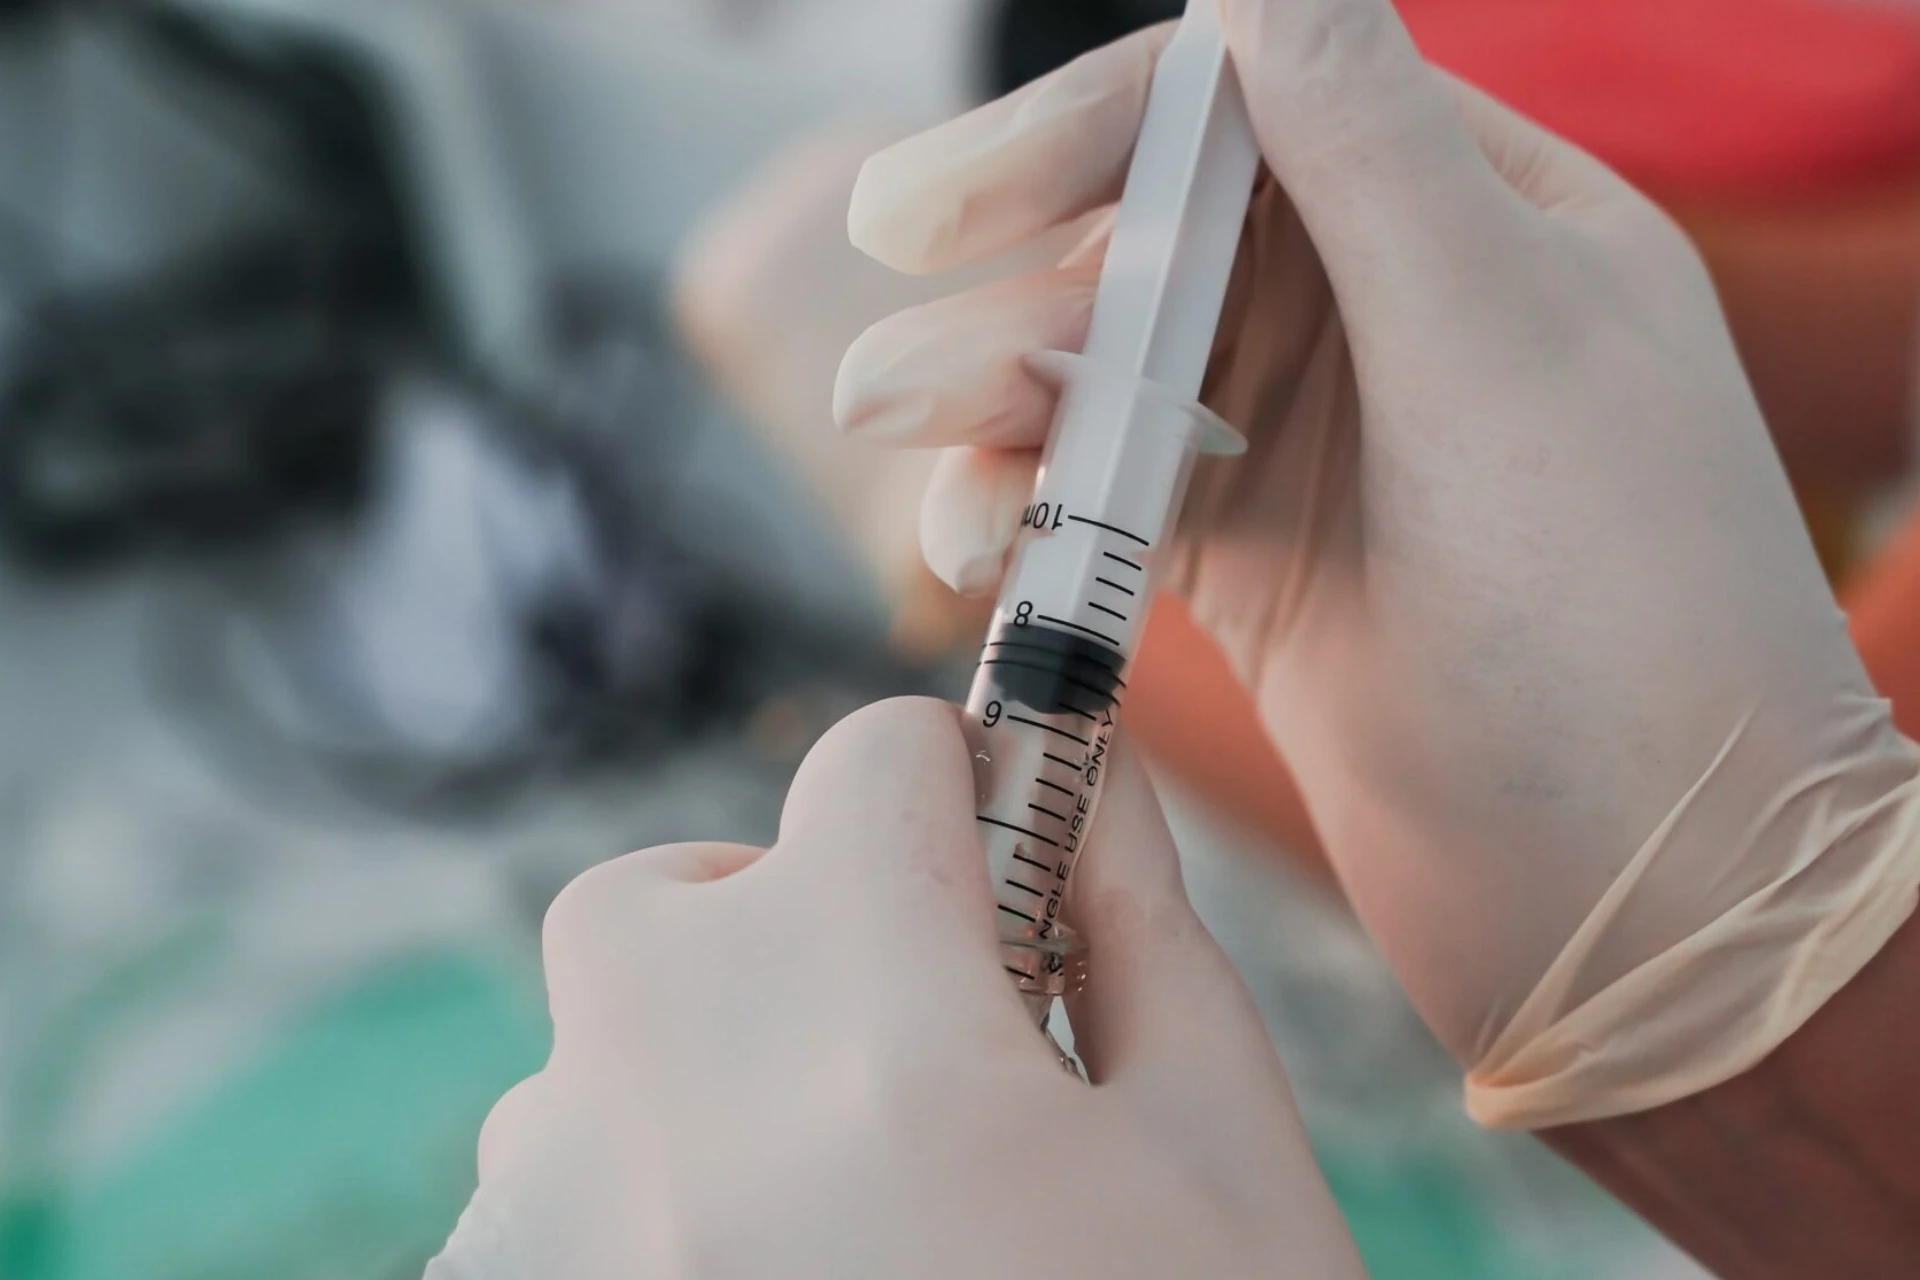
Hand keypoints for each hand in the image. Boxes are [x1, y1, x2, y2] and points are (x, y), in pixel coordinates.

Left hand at [428, 699, 1365, 1278]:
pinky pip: (558, 1190)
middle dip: (812, 923)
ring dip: (722, 1070)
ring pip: (607, 1048)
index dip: (969, 795)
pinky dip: (655, 1198)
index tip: (1015, 869)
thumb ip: (1147, 938)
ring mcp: (545, 1228)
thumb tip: (1093, 788)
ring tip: (865, 1222)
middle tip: (931, 1052)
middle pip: (685, 893)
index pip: (872, 763)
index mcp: (867, 1021)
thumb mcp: (1221, 1165)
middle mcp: (656, 1097)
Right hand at [835, 0, 1919, 1127]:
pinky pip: (1108, 496)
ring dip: (992, 404)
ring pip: (1108, 375)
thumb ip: (1370, 153)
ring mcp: (1316, 442)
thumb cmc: (1627, 626)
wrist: (1654, 906)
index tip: (941, 216)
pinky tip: (975, 544)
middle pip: (1149, 245)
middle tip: (880, 370)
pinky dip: (1031, 506)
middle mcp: (1390, 312)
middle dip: (1007, 294)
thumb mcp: (1503, 351)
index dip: (1074, 141)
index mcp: (1478, 217)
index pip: (1239, 110)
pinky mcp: (1259, 565)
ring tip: (904, 457)